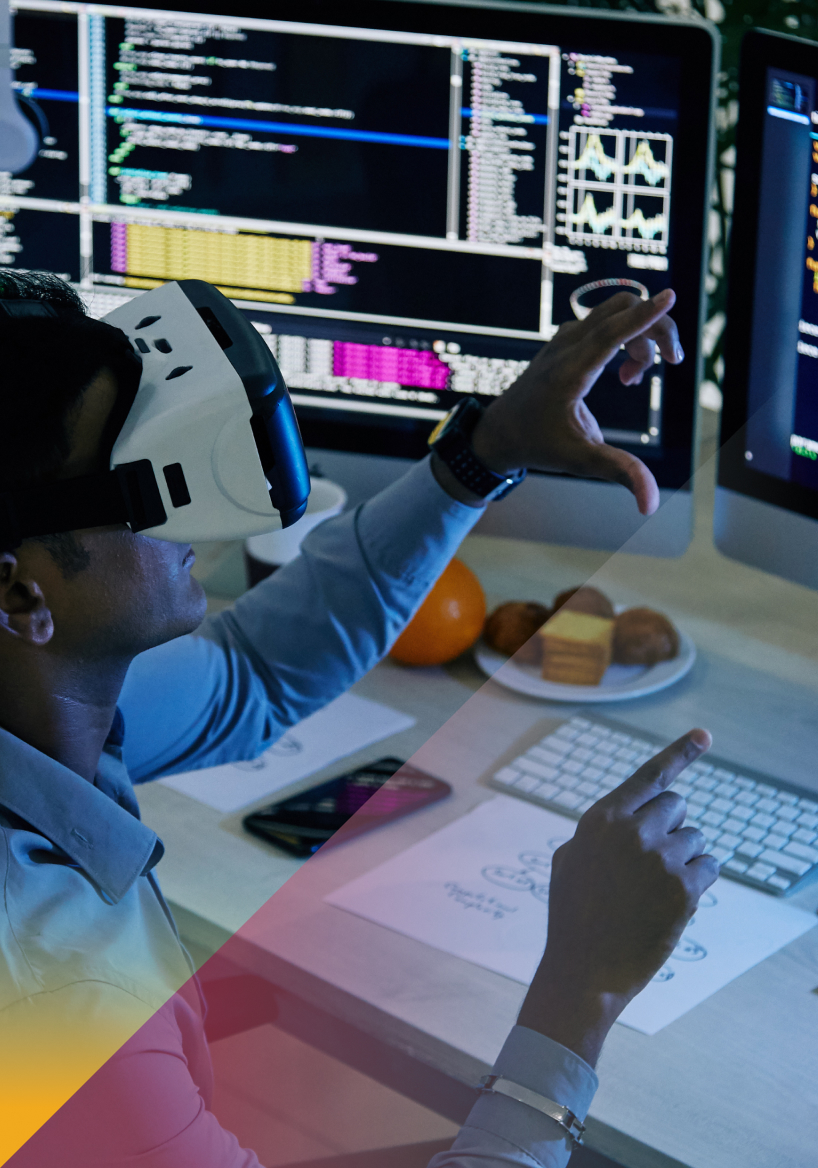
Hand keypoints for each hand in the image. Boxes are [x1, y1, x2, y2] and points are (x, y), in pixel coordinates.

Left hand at [470, 289, 683, 515]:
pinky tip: (624, 375)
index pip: (610, 333)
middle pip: (621, 311)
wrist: (501, 432)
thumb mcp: (579, 461)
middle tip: (672, 362)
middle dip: (656, 329)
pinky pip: (606, 322)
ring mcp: (565, 338)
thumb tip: (651, 504)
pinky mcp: (567, 340)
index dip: (642, 317)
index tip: (670, 297)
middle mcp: (566, 347)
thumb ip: (618, 473)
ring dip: (641, 336)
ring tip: (636, 379)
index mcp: (569, 372)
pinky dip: (627, 337)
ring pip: (615, 313)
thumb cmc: (538, 445)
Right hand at [517, 728, 717, 1066]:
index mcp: (601, 819)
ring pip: (696, 838)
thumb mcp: (571, 860)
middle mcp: (631, 831)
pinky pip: (709, 867)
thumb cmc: (573, 916)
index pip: (648, 776)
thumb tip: (634, 815)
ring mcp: (660, 859)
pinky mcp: (684, 889)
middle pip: (676, 804)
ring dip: (684, 856)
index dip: (679, 752)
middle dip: (670, 825)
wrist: (584, 970)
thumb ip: (601, 830)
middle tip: (650, 858)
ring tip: (654, 889)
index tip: (705, 735)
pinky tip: (673, 902)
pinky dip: (699, 881)